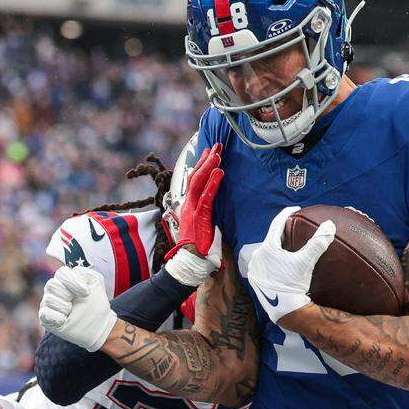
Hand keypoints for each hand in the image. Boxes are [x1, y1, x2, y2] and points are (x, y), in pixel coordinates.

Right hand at [38, 266, 117, 351]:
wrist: (99, 325)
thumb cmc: (96, 303)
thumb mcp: (96, 283)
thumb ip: (86, 272)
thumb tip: (73, 273)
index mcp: (64, 280)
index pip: (61, 273)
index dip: (73, 282)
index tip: (86, 293)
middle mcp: (54, 290)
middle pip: (52, 285)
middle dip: (68, 295)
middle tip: (77, 303)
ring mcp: (49, 305)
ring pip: (48, 299)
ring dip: (64, 307)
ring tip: (71, 312)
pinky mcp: (46, 320)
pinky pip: (44, 314)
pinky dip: (56, 317)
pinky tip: (65, 320)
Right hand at [164, 144, 224, 286]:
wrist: (189, 262)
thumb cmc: (197, 248)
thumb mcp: (203, 226)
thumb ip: (206, 215)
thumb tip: (214, 209)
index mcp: (189, 206)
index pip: (194, 181)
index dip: (201, 166)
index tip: (209, 154)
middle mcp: (188, 204)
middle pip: (195, 176)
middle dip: (206, 160)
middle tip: (216, 146)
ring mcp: (192, 209)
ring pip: (199, 182)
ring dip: (209, 166)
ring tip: (218, 154)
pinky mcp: (198, 216)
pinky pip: (206, 196)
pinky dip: (213, 183)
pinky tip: (220, 172)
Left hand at [247, 207, 336, 323]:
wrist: (284, 309)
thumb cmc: (294, 284)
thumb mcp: (306, 262)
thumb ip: (317, 242)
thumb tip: (329, 224)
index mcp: (267, 248)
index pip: (276, 224)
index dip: (287, 214)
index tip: (295, 210)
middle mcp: (256, 256)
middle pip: (270, 238)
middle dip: (281, 232)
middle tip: (292, 227)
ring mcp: (254, 268)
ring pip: (266, 251)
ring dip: (275, 247)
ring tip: (286, 245)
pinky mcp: (254, 279)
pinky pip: (263, 263)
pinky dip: (271, 259)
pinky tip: (279, 262)